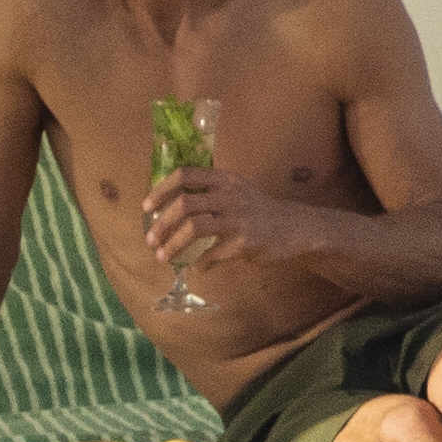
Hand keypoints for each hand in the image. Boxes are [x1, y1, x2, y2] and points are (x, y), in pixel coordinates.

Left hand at [145, 164, 299, 274]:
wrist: (294, 228)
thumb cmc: (256, 209)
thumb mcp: (235, 190)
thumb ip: (207, 192)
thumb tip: (166, 206)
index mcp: (224, 179)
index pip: (185, 175)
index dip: (161, 190)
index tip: (147, 207)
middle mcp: (230, 195)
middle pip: (185, 204)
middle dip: (162, 224)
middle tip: (150, 240)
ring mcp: (238, 218)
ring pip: (194, 229)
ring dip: (173, 245)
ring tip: (162, 257)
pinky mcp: (245, 242)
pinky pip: (212, 254)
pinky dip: (201, 263)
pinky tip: (200, 267)